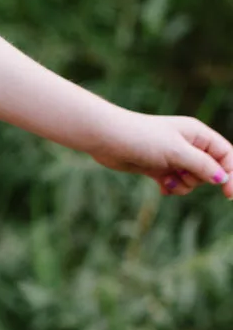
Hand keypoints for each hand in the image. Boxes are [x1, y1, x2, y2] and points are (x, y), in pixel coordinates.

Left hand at [92, 109, 232, 199]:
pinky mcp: (160, 169)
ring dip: (181, 184)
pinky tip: (160, 185)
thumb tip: (222, 178)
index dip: (231, 174)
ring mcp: (174, 158)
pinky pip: (175, 185)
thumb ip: (201, 165)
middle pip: (209, 171)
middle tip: (179, 171)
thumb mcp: (176, 152)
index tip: (229, 194)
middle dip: (196, 178)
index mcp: (198, 134)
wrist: (109, 140)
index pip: (225, 155)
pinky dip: (170, 187)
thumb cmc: (143, 138)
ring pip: (191, 181)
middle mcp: (189, 146)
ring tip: (165, 177)